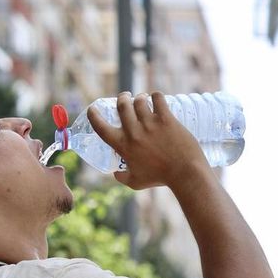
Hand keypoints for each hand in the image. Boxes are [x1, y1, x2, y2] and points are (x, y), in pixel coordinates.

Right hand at [88, 91, 209, 188]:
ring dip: (139, 97)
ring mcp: (150, 124)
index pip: (101, 127)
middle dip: (122, 98)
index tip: (93, 109)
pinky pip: (158, 98)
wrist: (184, 173)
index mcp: (123, 146)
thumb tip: (115, 174)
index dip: (93, 115)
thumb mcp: (136, 182)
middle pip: (122, 105)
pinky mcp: (166, 119)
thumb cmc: (160, 178)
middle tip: (125, 97)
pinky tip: (157, 98)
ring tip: (143, 98)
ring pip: (139, 100)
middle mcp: (134, 132)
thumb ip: (122, 178)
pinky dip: (156, 96)